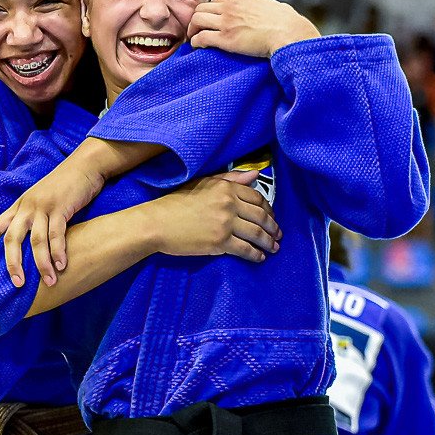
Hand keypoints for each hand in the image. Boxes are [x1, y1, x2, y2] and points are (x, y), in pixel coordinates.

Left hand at [0, 154, 105, 286]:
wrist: (83, 165)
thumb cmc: (63, 187)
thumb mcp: (40, 200)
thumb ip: (32, 218)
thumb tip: (28, 244)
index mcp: (19, 206)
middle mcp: (26, 206)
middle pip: (12, 238)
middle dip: (13, 263)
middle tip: (18, 284)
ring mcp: (42, 206)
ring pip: (36, 240)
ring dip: (42, 263)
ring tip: (49, 281)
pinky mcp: (60, 206)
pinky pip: (57, 233)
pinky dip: (58, 251)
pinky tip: (62, 265)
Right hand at [147, 169, 281, 260]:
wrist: (156, 223)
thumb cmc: (176, 202)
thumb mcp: (203, 183)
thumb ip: (230, 179)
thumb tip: (255, 176)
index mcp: (226, 188)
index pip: (257, 198)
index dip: (268, 209)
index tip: (271, 217)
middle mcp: (229, 204)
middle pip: (261, 216)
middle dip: (273, 227)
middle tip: (278, 235)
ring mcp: (225, 224)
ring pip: (256, 233)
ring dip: (268, 242)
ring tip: (273, 248)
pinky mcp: (220, 242)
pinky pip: (245, 249)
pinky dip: (255, 255)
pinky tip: (260, 258)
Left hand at [187, 0, 318, 56]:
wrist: (289, 34)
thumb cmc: (288, 23)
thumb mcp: (274, 6)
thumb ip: (265, 7)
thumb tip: (273, 10)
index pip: (217, 1)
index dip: (211, 12)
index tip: (211, 21)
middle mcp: (231, 7)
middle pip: (202, 8)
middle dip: (196, 19)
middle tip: (196, 30)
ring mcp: (227, 22)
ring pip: (197, 20)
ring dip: (192, 29)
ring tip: (193, 38)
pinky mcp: (226, 39)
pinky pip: (201, 37)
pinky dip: (195, 42)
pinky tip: (197, 47)